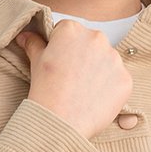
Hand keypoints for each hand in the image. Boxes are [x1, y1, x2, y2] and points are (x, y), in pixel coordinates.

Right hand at [14, 19, 131, 141]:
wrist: (60, 122)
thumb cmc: (45, 91)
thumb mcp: (36, 62)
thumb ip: (34, 43)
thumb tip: (24, 35)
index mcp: (72, 29)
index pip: (70, 32)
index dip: (63, 49)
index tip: (60, 64)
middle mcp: (96, 38)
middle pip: (91, 44)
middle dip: (84, 58)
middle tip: (72, 80)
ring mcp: (114, 59)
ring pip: (107, 62)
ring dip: (99, 72)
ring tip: (84, 92)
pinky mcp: (125, 79)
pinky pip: (118, 81)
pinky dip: (110, 90)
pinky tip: (95, 100)